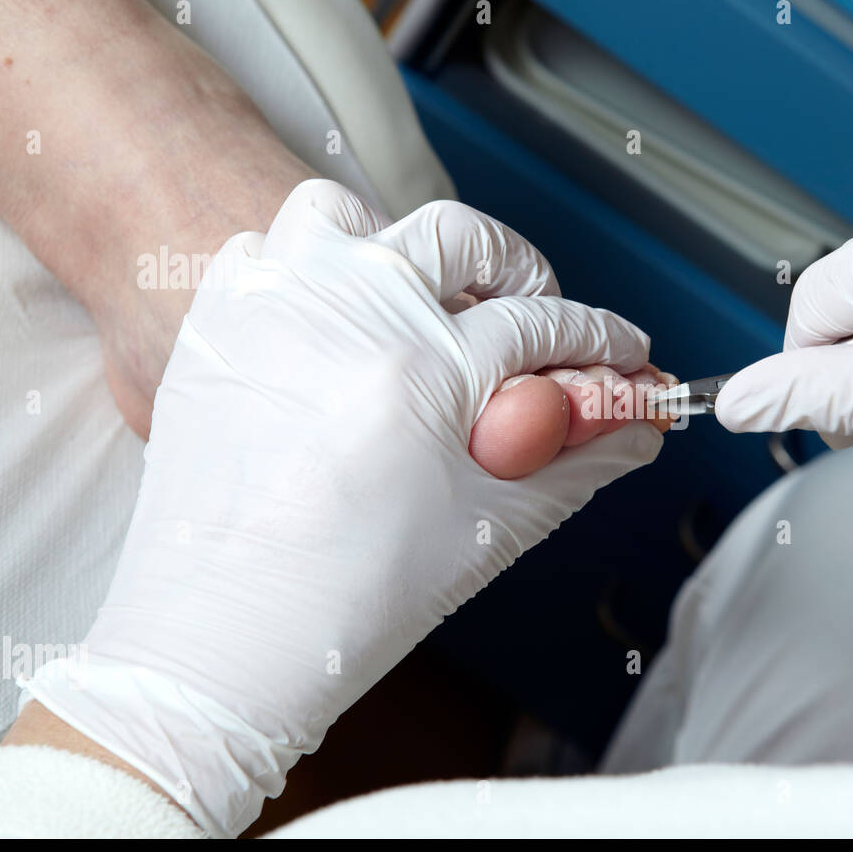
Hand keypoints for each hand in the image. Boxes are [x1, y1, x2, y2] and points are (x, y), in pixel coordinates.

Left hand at [21, 181, 663, 835]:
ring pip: (354, 212)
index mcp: (421, 370)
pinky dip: (317, 268)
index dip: (602, 338)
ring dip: (407, 247)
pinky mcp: (218, 320)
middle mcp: (345, 312)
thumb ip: (577, 467)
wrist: (218, 639)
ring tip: (425, 302)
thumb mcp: (488, 531)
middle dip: (520, 269)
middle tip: (536, 311)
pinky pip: (274, 248)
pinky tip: (341, 324)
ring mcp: (274, 305)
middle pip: (463, 236)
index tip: (623, 351)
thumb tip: (634, 433)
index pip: (544, 325)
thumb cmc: (340, 601)